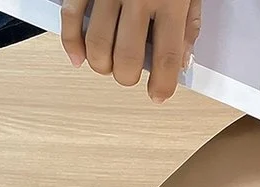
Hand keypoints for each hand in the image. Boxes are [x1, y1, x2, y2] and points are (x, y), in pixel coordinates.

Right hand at [61, 0, 201, 103]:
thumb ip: (188, 21)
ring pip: (97, 47)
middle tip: (129, 73)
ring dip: (101, 66)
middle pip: (125, 59)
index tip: (158, 94)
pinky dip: (71, 44)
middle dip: (126, 77)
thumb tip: (182, 58)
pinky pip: (71, 19)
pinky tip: (78, 58)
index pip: (167, 57)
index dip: (162, 85)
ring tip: (108, 63)